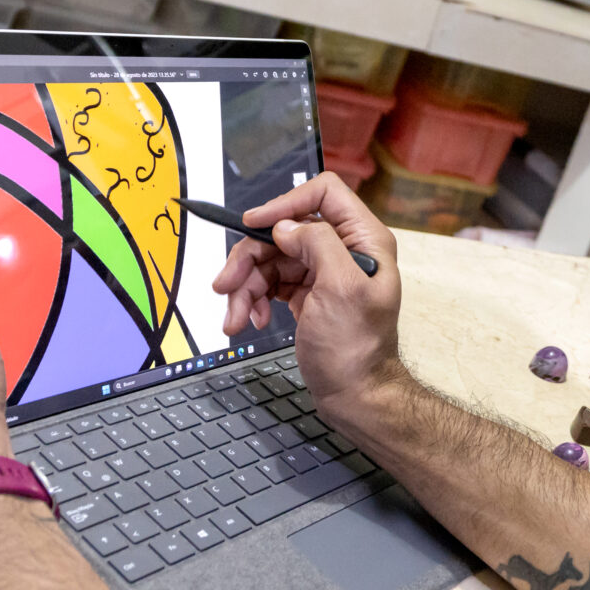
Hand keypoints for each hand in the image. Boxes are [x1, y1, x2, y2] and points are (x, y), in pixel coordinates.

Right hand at [210, 173, 404, 415]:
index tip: (254, 224)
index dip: (286, 203)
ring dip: (244, 286)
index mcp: (365, 240)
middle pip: (285, 230)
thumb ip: (318, 244)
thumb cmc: (356, 349)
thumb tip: (287, 225)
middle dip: (250, 258)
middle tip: (224, 286)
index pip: (324, 193)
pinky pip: (269, 282)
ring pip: (270, 259)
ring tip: (232, 318)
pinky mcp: (306, 294)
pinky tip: (249, 320)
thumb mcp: (341, 289)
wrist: (355, 396)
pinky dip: (252, 300)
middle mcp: (345, 250)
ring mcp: (323, 273)